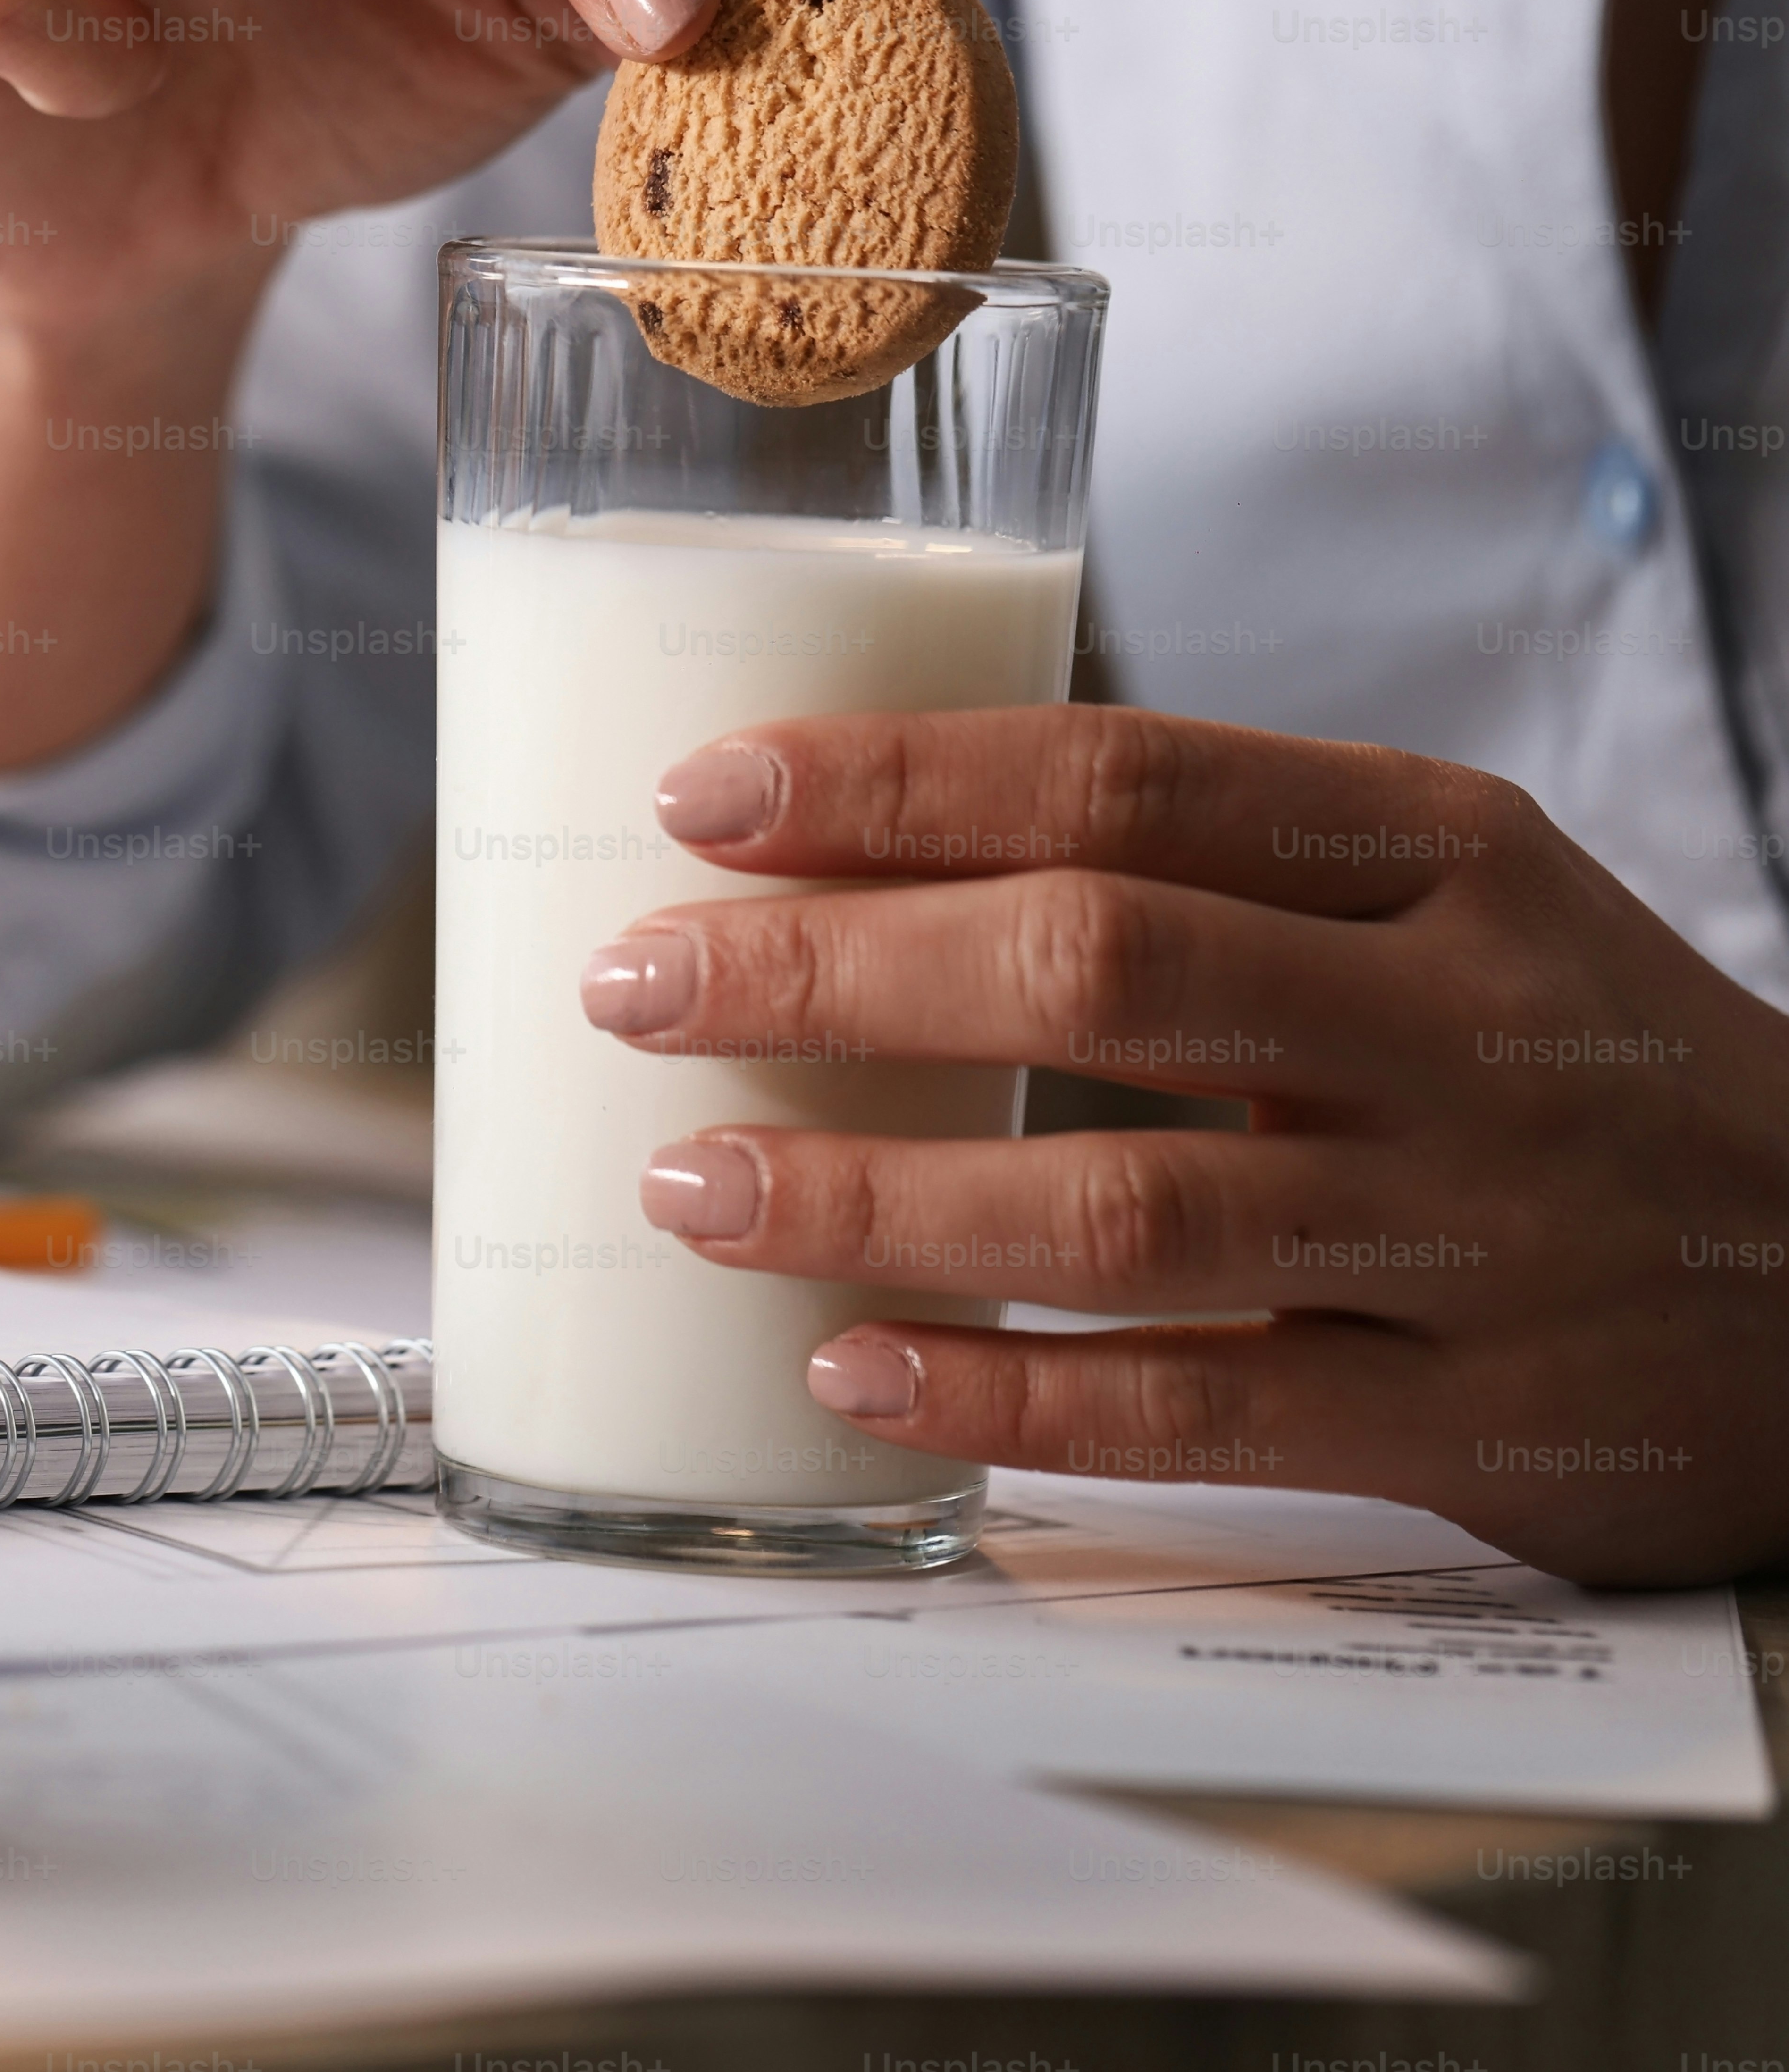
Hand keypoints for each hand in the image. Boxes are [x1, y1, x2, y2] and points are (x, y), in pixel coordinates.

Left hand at [581, 704, 1788, 1585]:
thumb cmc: (1569, 1065)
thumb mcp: (1441, 907)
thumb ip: (1202, 875)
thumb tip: (855, 863)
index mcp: (1442, 857)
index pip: (1128, 778)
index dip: (899, 784)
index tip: (703, 799)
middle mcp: (1459, 1029)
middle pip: (1098, 966)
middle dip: (833, 973)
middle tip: (638, 984)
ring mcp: (1474, 1237)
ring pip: (1124, 1208)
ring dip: (877, 1196)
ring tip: (690, 1188)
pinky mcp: (1475, 1428)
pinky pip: (1198, 1414)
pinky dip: (1005, 1395)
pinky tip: (851, 1367)